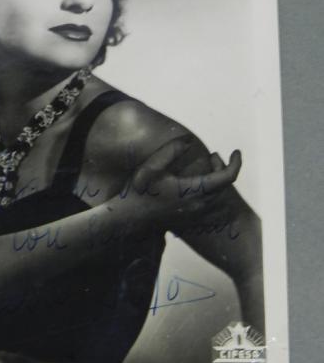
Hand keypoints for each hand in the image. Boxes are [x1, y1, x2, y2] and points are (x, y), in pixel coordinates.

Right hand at [111, 136, 241, 228]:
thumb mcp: (152, 167)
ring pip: (219, 197)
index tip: (236, 151)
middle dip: (222, 169)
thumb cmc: (139, 192)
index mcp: (193, 191)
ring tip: (206, 168)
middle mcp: (198, 206)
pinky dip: (212, 193)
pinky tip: (198, 184)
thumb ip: (171, 151)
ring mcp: (194, 215)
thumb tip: (188, 142)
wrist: (127, 219)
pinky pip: (210, 206)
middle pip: (224, 186)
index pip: (227, 177)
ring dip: (217, 181)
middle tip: (212, 156)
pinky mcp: (189, 220)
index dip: (236, 163)